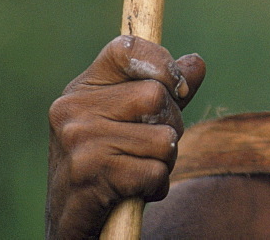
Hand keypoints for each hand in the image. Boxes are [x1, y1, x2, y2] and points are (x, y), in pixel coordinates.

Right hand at [46, 35, 204, 238]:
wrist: (73, 221)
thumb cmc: (109, 164)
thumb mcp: (133, 120)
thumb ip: (165, 91)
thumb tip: (197, 64)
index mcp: (82, 89)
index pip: (126, 47)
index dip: (161, 62)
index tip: (176, 87)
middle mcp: (72, 108)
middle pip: (156, 96)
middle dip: (171, 126)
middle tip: (151, 148)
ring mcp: (78, 140)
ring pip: (162, 138)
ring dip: (164, 161)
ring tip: (138, 171)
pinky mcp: (89, 174)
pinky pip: (155, 171)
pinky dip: (155, 185)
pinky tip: (133, 191)